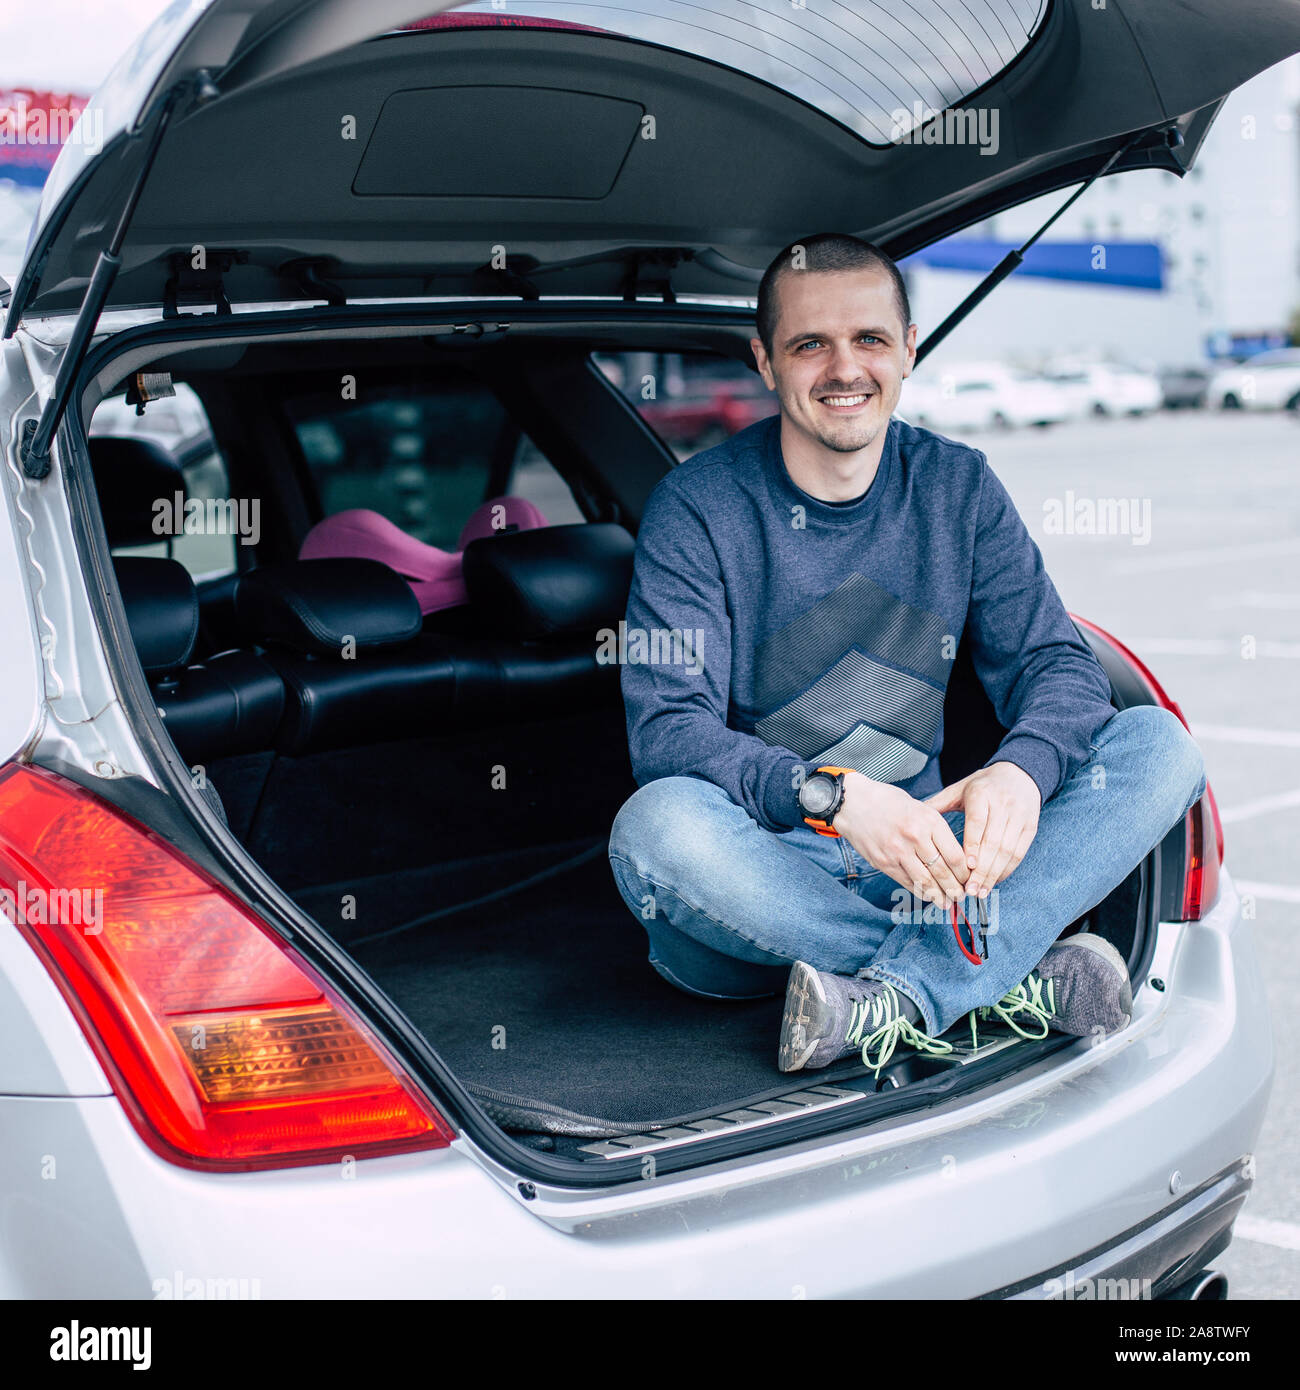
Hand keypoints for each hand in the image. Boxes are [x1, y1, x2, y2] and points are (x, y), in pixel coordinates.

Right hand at [834, 772, 969, 906]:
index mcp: (929, 820)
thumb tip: (954, 855)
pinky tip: (927, 896)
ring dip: (939, 896)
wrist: (853, 802)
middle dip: (955, 888)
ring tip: (946, 903)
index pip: (955, 855)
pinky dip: (919, 892)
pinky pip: (906, 882)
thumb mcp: (919, 807)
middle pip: (942, 871)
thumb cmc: (888, 802)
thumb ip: (935, 829)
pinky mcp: (883, 862)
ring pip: (925, 882)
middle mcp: (915, 837)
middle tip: (961, 896)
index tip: (969, 878)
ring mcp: (897, 852)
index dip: (965, 873)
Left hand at [925, 762, 1040, 897]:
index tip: (966, 867)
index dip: (973, 846)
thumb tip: (913, 817)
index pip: (977, 823)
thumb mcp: (959, 789)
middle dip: (982, 869)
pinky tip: (994, 881)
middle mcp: (1003, 805)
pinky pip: (1020, 852)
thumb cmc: (982, 785)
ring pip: (1008, 850)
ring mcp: (1019, 817)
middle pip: (994, 842)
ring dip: (994, 874)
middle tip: (969, 889)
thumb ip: (938, 804)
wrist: (1019, 775)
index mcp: (981, 794)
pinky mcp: (1030, 827)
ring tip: (980, 891)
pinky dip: (1007, 870)